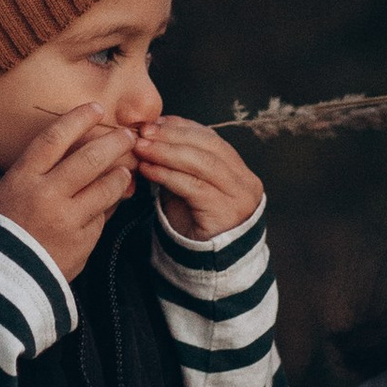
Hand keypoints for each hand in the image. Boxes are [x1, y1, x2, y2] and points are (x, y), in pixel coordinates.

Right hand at [0, 106, 135, 280]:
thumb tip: (78, 150)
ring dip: (120, 176)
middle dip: (114, 143)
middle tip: (128, 136)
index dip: (79, 119)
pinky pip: (103, 218)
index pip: (55, 138)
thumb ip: (41, 171)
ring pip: (107, 188)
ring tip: (124, 171)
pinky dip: (107, 209)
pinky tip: (108, 205)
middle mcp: (46, 195)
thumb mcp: (10, 190)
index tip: (97, 108)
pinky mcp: (82, 242)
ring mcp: (67, 220)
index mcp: (23, 178)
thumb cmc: (3, 228)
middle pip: (89, 159)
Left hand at [134, 117, 263, 244]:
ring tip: (141, 148)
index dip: (181, 127)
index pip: (210, 138)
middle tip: (143, 132)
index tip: (153, 123)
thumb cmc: (194, 222)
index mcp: (238, 169)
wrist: (205, 264)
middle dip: (172, 136)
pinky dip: (168, 175)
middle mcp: (245, 181)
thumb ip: (178, 161)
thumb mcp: (187, 185)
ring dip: (167, 152)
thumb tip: (151, 132)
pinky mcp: (225, 212)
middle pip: (208, 146)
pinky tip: (148, 170)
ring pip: (202, 164)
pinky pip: (193, 187)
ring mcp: (239, 197)